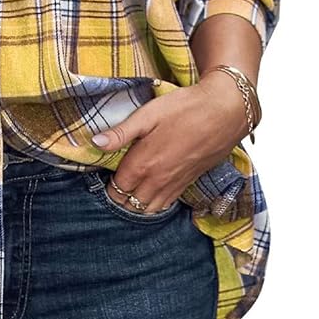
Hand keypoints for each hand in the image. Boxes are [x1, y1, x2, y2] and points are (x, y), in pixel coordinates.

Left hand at [90, 70, 248, 213]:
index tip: (105, 172)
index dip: (107, 183)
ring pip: (148, 209)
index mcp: (143, 163)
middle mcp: (158, 180)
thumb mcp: (147, 115)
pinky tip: (150, 192)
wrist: (224, 113)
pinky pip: (166, 205)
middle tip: (115, 180)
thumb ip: (120, 133)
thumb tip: (95, 142)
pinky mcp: (188, 184)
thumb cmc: (184, 109)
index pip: (116, 188)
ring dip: (135, 203)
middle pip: (129, 203)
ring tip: (130, 188)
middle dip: (118, 196)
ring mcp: (174, 185)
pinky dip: (154, 204)